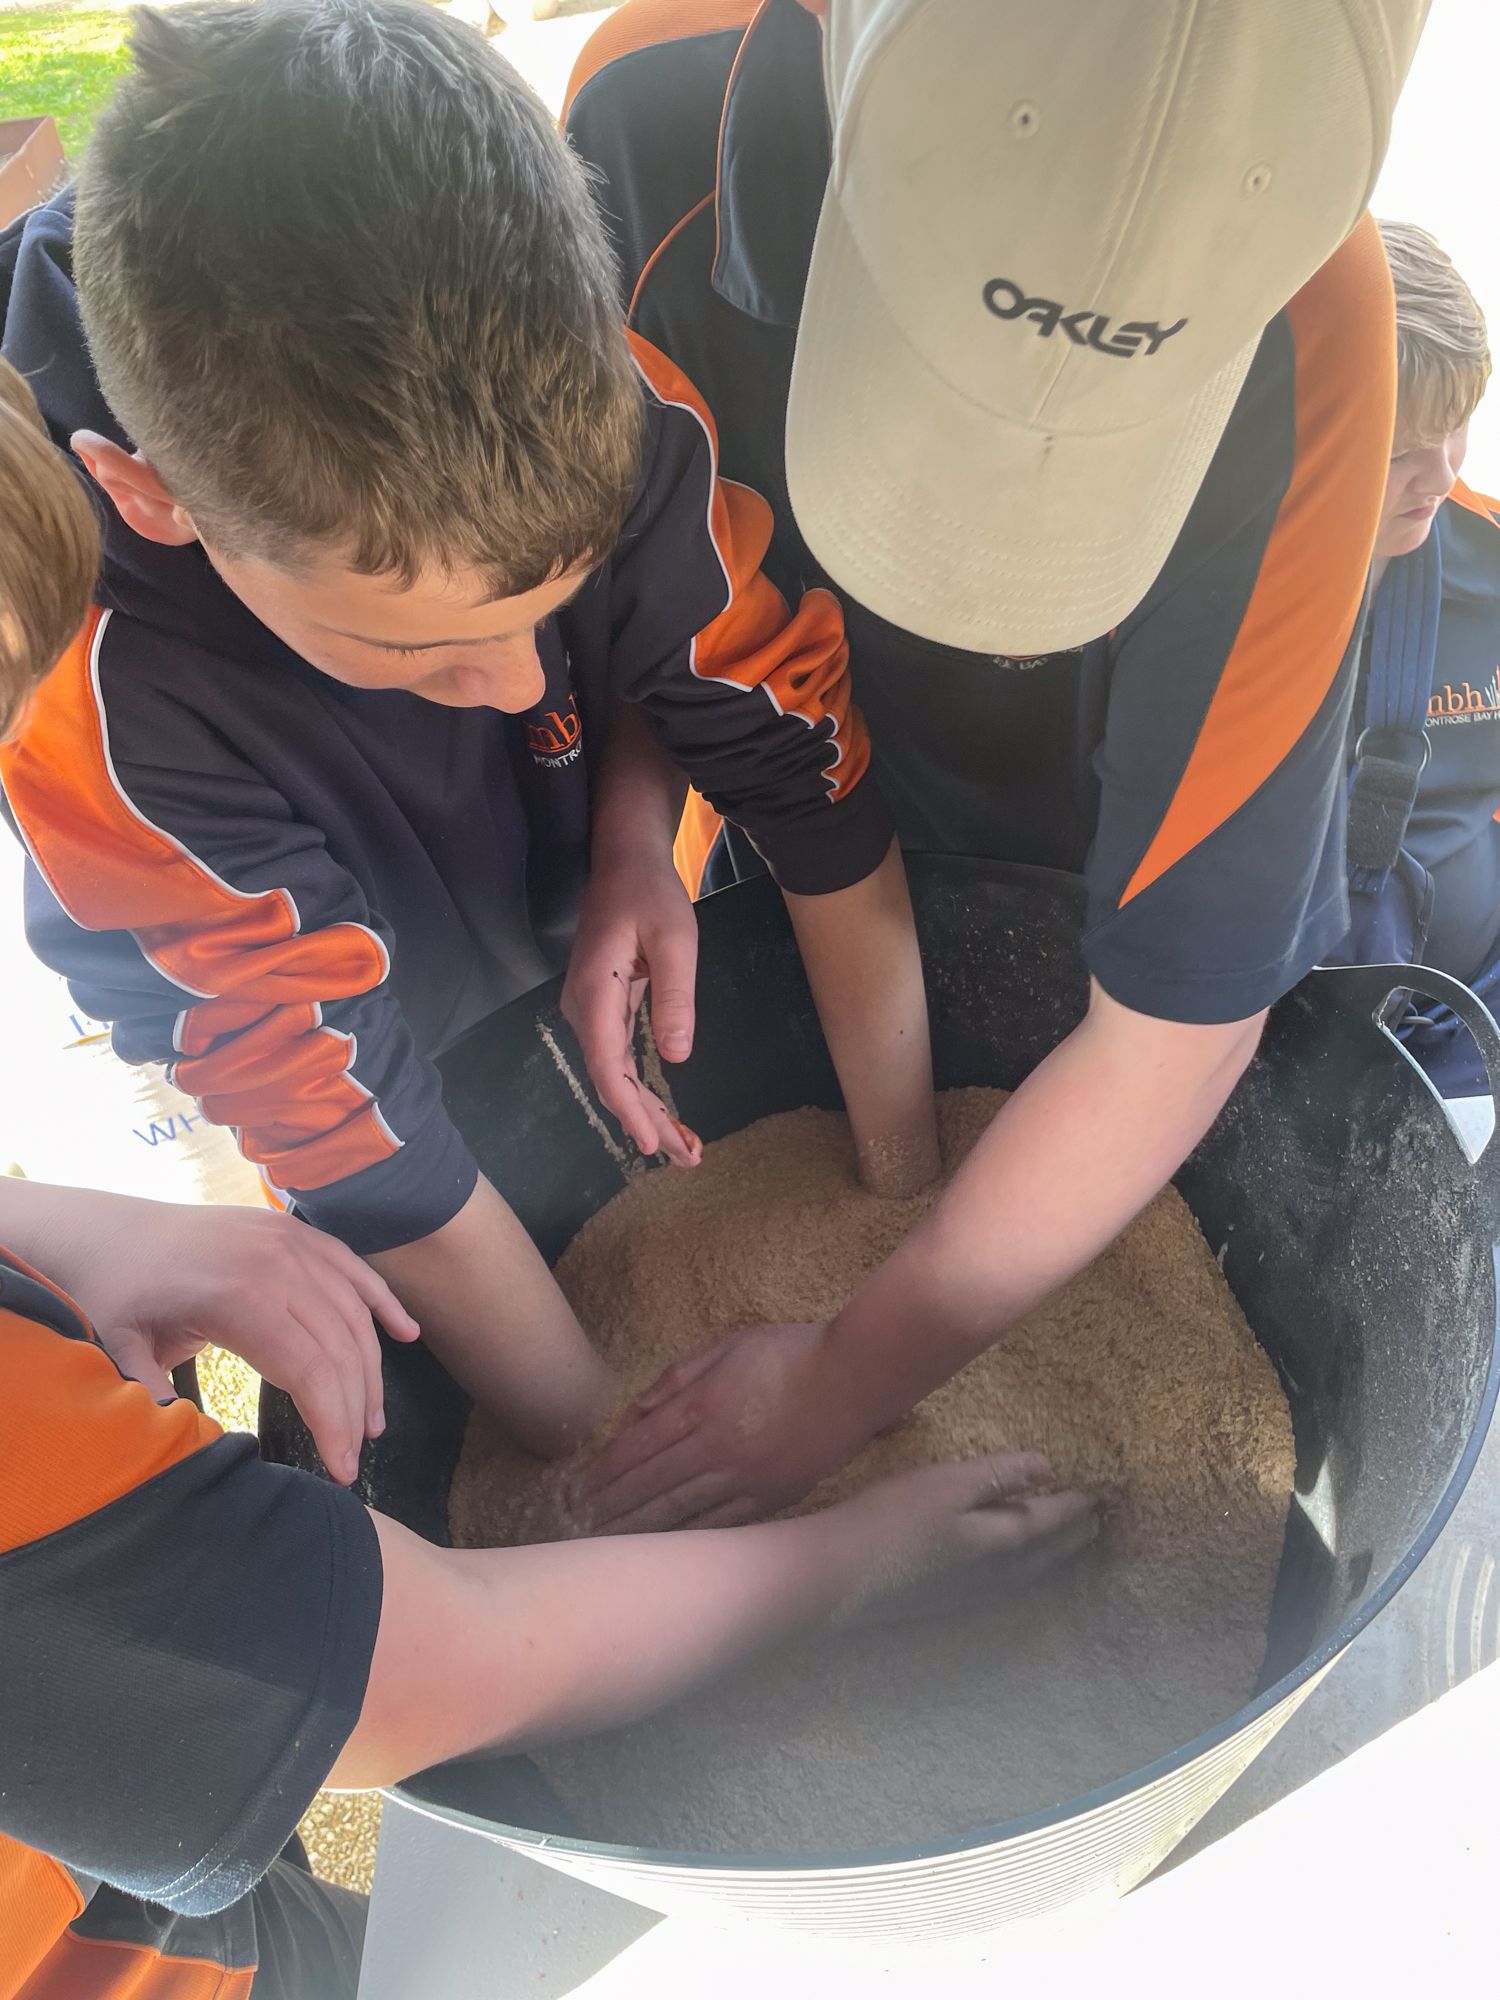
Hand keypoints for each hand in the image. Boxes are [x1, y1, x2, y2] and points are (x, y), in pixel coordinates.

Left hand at [80, 1202, 418, 1484]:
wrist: (101, 1229)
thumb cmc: (108, 1292)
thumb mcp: (117, 1347)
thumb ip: (153, 1396)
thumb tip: (188, 1453)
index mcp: (241, 1293)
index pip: (311, 1368)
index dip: (334, 1422)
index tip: (342, 1470)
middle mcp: (279, 1262)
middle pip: (341, 1346)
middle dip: (356, 1408)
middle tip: (356, 1456)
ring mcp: (291, 1242)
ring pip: (353, 1313)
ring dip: (372, 1369)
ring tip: (373, 1421)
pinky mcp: (294, 1233)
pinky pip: (353, 1269)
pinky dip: (383, 1302)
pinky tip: (407, 1336)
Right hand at [562, 853, 703, 1166]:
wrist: (624, 862)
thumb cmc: (650, 893)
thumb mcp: (676, 938)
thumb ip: (675, 996)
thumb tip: (675, 1056)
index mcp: (596, 990)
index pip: (607, 1064)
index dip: (627, 1108)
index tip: (649, 1142)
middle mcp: (583, 1006)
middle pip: (609, 1078)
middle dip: (645, 1122)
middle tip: (685, 1159)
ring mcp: (589, 1009)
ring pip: (613, 1073)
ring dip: (644, 1112)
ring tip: (680, 1148)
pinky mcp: (602, 1008)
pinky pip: (617, 1058)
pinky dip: (639, 1089)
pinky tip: (659, 1114)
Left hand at [570, 1322, 873, 1532]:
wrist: (855, 1377)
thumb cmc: (792, 1352)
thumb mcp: (730, 1345)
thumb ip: (680, 1375)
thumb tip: (638, 1409)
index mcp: (703, 1406)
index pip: (639, 1446)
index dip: (605, 1470)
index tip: (577, 1489)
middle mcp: (717, 1448)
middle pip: (651, 1484)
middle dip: (611, 1507)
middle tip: (577, 1527)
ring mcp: (746, 1477)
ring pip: (681, 1510)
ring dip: (641, 1529)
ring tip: (609, 1545)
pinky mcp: (773, 1496)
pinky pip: (723, 1523)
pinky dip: (690, 1538)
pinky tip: (668, 1552)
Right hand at [824, 1451, 1097, 1622]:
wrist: (841, 1578)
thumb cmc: (894, 1519)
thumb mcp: (948, 1484)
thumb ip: (998, 1476)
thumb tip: (1046, 1468)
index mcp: (1001, 1541)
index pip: (1049, 1522)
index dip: (1074, 1506)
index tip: (1098, 1495)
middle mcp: (996, 1574)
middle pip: (1045, 1554)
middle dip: (1072, 1537)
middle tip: (1096, 1525)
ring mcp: (970, 1593)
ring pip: (1027, 1575)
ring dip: (1052, 1558)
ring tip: (1065, 1546)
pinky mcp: (945, 1602)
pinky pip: (1005, 1585)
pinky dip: (1024, 1572)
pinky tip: (1010, 1570)